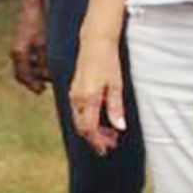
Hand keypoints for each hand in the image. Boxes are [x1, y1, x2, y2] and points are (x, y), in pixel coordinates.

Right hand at [9, 0, 48, 92]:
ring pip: (24, 68)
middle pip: (21, 74)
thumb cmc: (38, 24)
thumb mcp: (44, 44)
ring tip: (46, 76)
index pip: (23, 75)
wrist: (31, 9)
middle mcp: (16, 53)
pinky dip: (34, 66)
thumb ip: (44, 61)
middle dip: (32, 81)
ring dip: (34, 74)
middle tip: (43, 87)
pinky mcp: (21, 46)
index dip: (32, 85)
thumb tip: (47, 76)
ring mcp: (17, 50)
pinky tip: (43, 66)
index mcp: (19, 54)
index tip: (41, 91)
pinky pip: (25, 61)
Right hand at [68, 39, 127, 154]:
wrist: (95, 43)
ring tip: (110, 134)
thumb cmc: (108, 62)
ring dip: (93, 130)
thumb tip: (119, 128)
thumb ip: (116, 108)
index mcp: (88, 98)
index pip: (89, 128)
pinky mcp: (74, 91)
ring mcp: (73, 95)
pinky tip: (101, 120)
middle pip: (82, 127)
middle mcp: (77, 98)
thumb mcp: (116, 85)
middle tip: (112, 144)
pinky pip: (78, 112)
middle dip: (95, 139)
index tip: (106, 149)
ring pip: (79, 121)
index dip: (97, 141)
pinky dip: (88, 120)